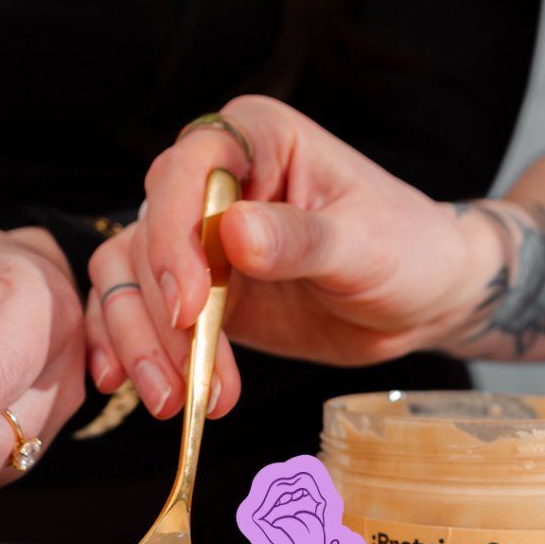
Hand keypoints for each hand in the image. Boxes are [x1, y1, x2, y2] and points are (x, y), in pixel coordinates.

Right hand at [87, 96, 503, 412]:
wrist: (419, 300)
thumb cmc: (407, 251)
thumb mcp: (365, 245)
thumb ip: (300, 239)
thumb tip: (233, 233)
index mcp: (256, 141)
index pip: (184, 173)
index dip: (173, 239)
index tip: (189, 307)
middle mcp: (210, 182)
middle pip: (145, 237)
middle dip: (157, 317)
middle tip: (185, 383)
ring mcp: (194, 239)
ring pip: (127, 279)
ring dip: (137, 343)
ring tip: (170, 402)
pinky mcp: (191, 289)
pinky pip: (136, 311)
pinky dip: (128, 349)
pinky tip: (125, 386)